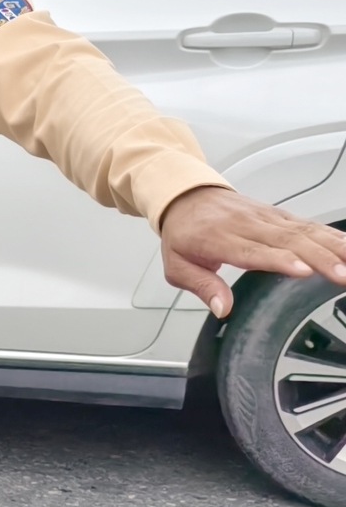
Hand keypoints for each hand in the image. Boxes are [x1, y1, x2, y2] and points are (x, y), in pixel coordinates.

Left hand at [159, 186, 345, 318]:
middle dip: (320, 258)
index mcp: (220, 238)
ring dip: (334, 246)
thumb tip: (222, 308)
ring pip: (306, 231)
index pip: (253, 251)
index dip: (280, 260)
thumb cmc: (184, 233)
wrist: (187, 197)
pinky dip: (333, 235)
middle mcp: (248, 225)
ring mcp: (268, 219)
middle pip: (289, 241)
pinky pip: (311, 226)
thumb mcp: (177, 266)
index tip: (304, 271)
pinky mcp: (281, 216)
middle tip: (342, 275)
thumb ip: (201, 286)